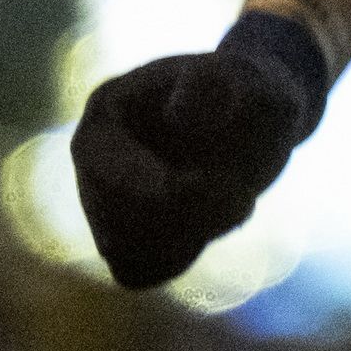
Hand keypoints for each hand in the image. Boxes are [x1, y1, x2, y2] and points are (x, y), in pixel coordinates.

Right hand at [70, 13, 330, 291]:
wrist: (255, 116)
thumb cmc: (252, 92)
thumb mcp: (253, 79)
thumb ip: (224, 86)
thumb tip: (179, 118)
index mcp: (108, 110)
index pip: (103, 167)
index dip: (154, 189)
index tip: (216, 187)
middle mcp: (94, 159)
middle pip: (111, 219)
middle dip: (183, 219)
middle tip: (243, 198)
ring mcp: (104, 199)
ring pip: (123, 253)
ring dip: (185, 239)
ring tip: (233, 203)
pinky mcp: (127, 233)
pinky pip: (134, 272)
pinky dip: (177, 259)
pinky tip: (212, 227)